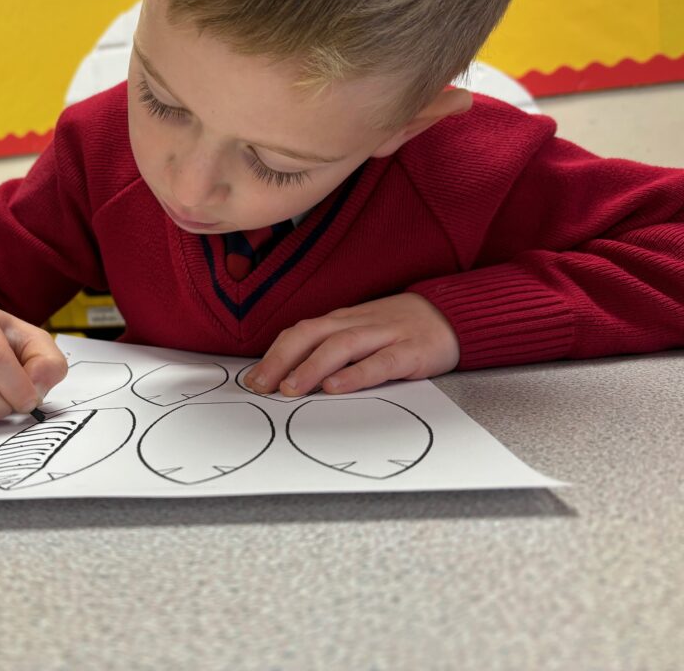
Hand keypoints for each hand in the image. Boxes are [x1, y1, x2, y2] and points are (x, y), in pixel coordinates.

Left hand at [244, 293, 459, 396]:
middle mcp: (358, 324)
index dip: (274, 354)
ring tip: (290, 388)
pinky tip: (337, 387)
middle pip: (312, 335)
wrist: (451, 315)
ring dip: (311, 367)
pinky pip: (380, 362)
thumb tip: (289, 376)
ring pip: (341, 346)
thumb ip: (330, 348)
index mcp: (342, 321)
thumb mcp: (360, 333)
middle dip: (281, 360)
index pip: (300, 332)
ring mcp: (384, 336)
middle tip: (260, 386)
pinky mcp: (411, 352)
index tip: (252, 379)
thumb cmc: (398, 329)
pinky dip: (356, 374)